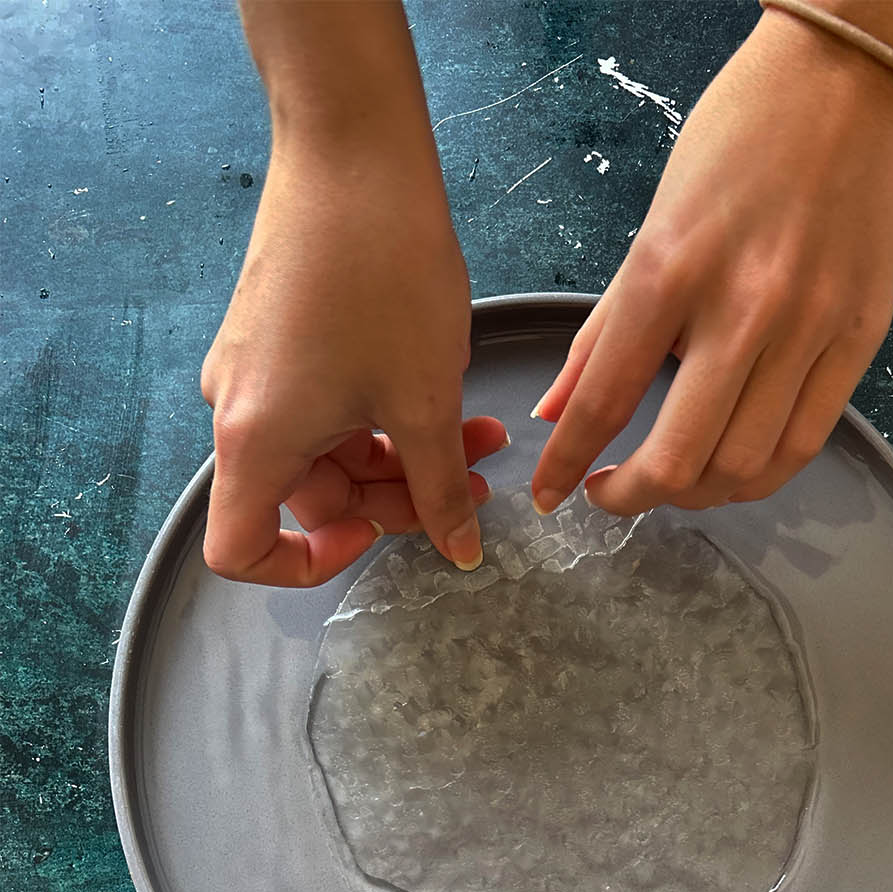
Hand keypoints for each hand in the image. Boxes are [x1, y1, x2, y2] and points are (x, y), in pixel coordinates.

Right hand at [201, 134, 504, 585]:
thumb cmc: (381, 271)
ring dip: (405, 454)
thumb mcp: (424, 400)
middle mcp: (240, 411)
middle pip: (310, 498)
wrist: (353, 152)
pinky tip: (445, 395)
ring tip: (481, 438)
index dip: (303, 566)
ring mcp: (256, 371)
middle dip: (397, 499)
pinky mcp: (277, 337)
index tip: (373, 542)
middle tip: (471, 487)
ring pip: (330, 451)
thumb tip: (459, 550)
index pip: (240, 551)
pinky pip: (326, 405)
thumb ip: (440, 489)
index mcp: (256, 442)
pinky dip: (383, 414)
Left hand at [530, 9, 892, 515]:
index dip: (567, 463)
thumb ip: (606, 327)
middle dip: (633, 497)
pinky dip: (761, 475)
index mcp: (671, 269)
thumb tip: (558, 408)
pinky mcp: (861, 336)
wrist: (853, 78)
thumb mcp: (654, 224)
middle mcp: (742, 307)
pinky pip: (806, 442)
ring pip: (745, 466)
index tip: (551, 495)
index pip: (604, 399)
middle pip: (680, 459)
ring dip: (698, 495)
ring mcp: (809, 327)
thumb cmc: (742, 136)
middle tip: (615, 494)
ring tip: (677, 481)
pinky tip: (734, 466)